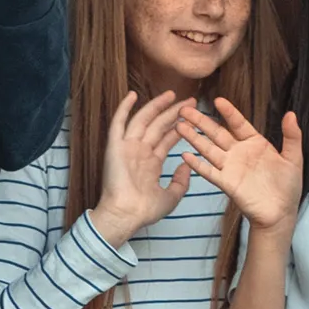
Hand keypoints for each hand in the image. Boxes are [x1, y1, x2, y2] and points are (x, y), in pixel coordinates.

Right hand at [89, 88, 197, 243]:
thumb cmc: (145, 210)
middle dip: (174, 112)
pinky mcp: (115, 146)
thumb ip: (180, 182)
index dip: (180, 126)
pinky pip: (118, 123)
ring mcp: (127, 147)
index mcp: (151, 162)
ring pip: (143, 120)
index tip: (193, 115)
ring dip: (156, 106)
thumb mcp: (170, 197)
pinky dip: (124, 108)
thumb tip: (187, 165)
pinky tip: (132, 95)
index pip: (167, 138)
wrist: (126, 214)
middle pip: (158, 126)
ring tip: (172, 94)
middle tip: (190, 101)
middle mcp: (139, 152)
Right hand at [176, 98, 304, 233]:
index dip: (228, 112)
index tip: (217, 100)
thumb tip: (291, 114)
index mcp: (255, 144)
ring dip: (194, 138)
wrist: (281, 214)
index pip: (238, 123)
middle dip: (201, 121)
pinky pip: (209, 172)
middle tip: (185, 109)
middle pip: (217, 133)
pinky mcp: (226, 183)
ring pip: (208, 149)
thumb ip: (292, 136)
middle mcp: (239, 153)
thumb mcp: (293, 159)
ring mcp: (231, 168)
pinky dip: (197, 164)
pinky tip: (186, 155)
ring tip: (179, 126)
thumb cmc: (288, 187)